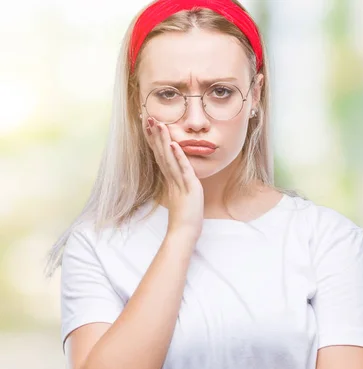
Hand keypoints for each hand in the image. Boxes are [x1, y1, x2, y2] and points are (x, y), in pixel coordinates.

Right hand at [144, 117, 203, 241]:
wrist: (184, 232)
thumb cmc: (184, 215)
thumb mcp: (181, 193)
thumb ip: (177, 182)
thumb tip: (176, 173)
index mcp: (169, 178)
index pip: (159, 154)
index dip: (154, 139)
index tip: (148, 125)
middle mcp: (171, 178)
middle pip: (161, 152)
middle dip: (155, 134)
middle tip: (148, 118)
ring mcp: (179, 182)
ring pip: (169, 158)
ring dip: (164, 141)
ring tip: (159, 125)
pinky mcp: (189, 187)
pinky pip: (183, 170)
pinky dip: (179, 157)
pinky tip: (174, 145)